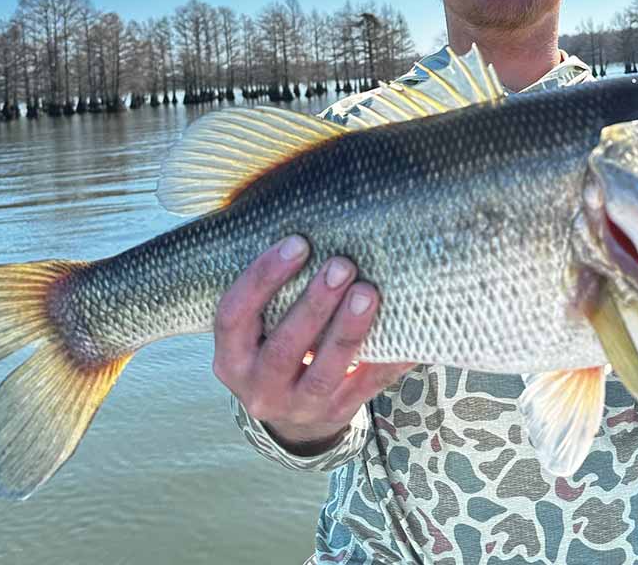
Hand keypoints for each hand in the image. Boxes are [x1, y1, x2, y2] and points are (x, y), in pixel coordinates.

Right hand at [213, 235, 414, 452]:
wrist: (293, 414)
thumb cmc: (276, 344)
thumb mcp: (257, 327)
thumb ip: (273, 291)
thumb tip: (314, 223)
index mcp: (231, 356)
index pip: (234, 314)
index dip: (263, 277)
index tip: (298, 242)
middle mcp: (257, 387)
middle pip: (283, 346)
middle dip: (314, 304)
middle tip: (342, 264)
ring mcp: (296, 407)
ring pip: (324, 371)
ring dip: (347, 330)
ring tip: (369, 293)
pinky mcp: (334, 415)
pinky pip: (365, 388)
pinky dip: (387, 361)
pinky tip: (406, 337)